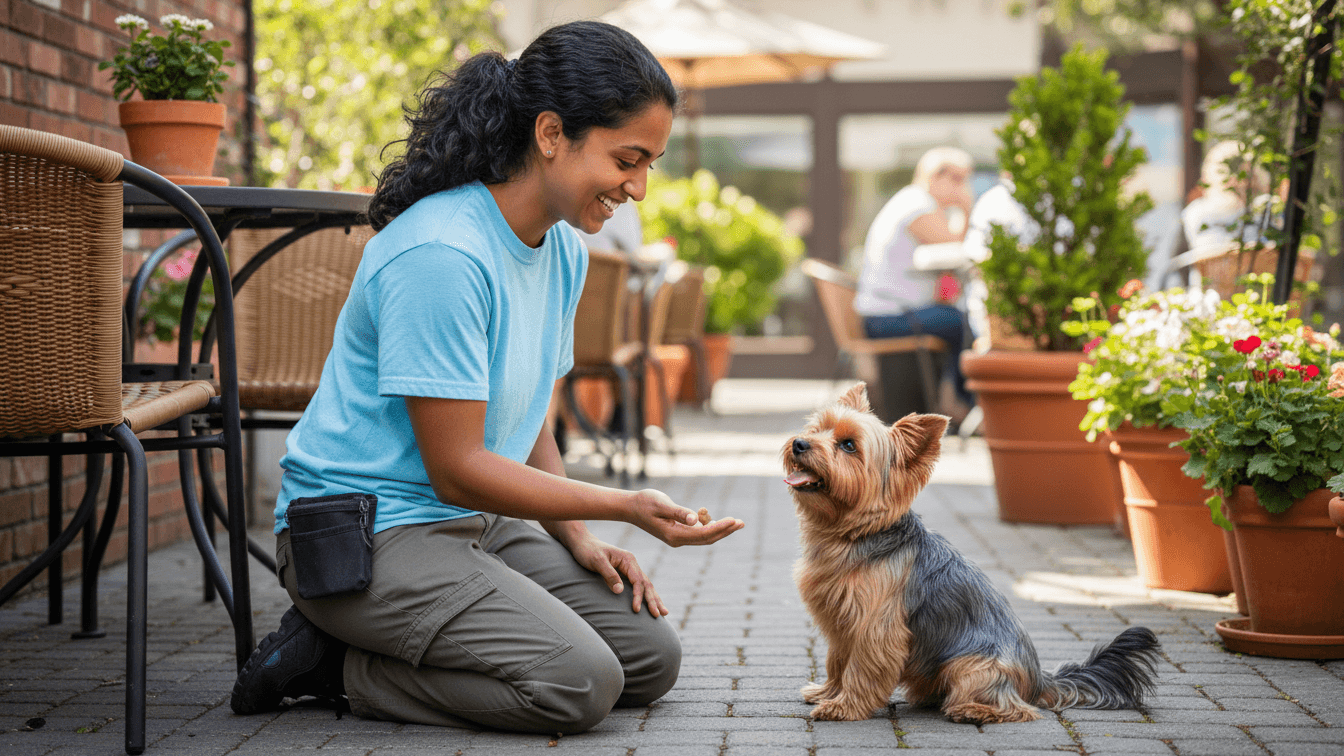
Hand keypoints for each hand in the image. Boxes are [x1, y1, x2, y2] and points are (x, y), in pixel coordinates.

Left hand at [565, 532, 669, 616]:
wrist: (581, 543)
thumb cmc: (587, 551)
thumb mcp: (596, 561)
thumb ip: (609, 575)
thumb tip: (620, 591)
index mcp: (628, 560)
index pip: (638, 581)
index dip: (638, 596)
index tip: (635, 609)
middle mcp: (632, 564)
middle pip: (647, 584)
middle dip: (654, 600)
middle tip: (660, 614)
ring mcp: (630, 569)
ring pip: (646, 586)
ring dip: (654, 599)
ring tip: (664, 613)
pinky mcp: (625, 574)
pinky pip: (639, 586)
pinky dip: (646, 596)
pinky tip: (651, 604)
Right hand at [628, 488, 744, 546]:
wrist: (630, 507)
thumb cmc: (645, 502)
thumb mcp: (662, 504)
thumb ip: (679, 512)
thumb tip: (695, 519)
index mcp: (674, 535)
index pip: (703, 534)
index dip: (720, 528)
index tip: (734, 520)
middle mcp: (677, 540)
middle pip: (707, 539)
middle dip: (725, 531)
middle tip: (742, 523)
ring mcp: (678, 538)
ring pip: (704, 536)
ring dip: (719, 529)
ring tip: (735, 521)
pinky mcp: (678, 533)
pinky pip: (698, 532)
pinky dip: (707, 524)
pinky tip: (707, 514)